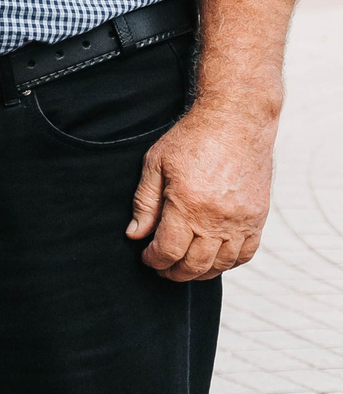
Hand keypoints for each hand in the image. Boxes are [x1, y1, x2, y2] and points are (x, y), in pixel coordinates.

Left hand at [127, 96, 277, 280]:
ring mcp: (242, 220)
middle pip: (195, 264)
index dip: (154, 260)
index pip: (168, 250)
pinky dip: (228, 263)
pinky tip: (214, 260)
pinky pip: (246, 253)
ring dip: (201, 272)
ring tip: (184, 267)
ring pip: (221, 264)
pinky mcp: (258, 217)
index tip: (146, 257)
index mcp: (188, 205)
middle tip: (161, 268)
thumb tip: (135, 234)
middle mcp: (218, 218)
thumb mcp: (155, 164)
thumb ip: (145, 203)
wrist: (237, 121)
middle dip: (174, 272)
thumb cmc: (192, 138)